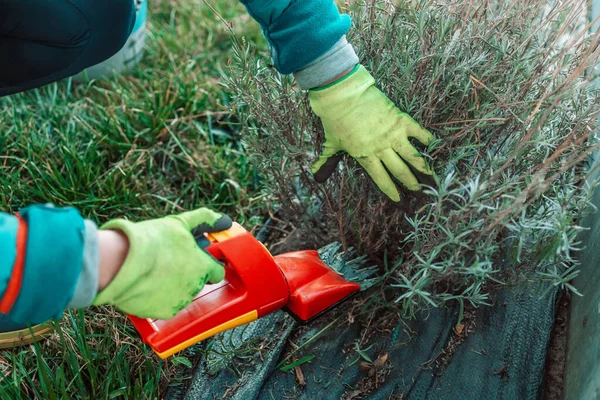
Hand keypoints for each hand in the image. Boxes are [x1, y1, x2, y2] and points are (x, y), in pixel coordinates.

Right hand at [93, 208, 231, 318]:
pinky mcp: (163, 313)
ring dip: (173, 286)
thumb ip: (206, 220)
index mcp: (203, 267)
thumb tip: (225, 222)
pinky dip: (158, 298)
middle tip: (170, 261)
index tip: (197, 260)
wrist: (122, 263)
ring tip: (155, 271)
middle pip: (197, 282)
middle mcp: (195, 287)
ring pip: (181, 294)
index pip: (217, 272)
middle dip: (188, 273)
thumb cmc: (152, 240)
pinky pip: (165, 305)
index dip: (207, 265)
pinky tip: (147, 285)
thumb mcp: (181, 223)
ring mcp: (180, 302)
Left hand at [309, 65, 434, 201]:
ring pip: (412, 156)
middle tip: (420, 192)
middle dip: (411, 183)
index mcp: (365, 156)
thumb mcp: (331, 142)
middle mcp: (381, 149)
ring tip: (432, 177)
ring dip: (423, 168)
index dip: (391, 191)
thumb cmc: (335, 119)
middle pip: (400, 171)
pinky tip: (434, 146)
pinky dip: (427, 139)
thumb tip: (315, 176)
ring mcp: (392, 134)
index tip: (400, 200)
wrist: (343, 95)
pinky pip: (418, 132)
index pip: (381, 179)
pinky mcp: (400, 120)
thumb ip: (327, 160)